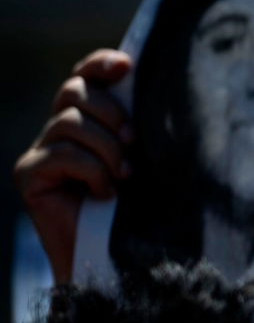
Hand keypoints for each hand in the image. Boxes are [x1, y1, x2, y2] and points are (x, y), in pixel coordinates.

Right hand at [14, 49, 132, 282]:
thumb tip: (156, 89)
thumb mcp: (147, 158)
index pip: (85, 76)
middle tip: (134, 140)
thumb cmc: (141, 206)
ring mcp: (40, 152)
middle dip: (110, 111)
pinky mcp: (29, 175)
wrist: (116, 258)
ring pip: (69, 121)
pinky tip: (104, 193)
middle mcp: (59, 130)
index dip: (100, 64)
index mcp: (89, 120)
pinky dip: (92, 170)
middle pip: (74, 91)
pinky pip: (61, 153)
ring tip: (125, 176)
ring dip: (106, 147)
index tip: (127, 65)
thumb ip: (142, 126)